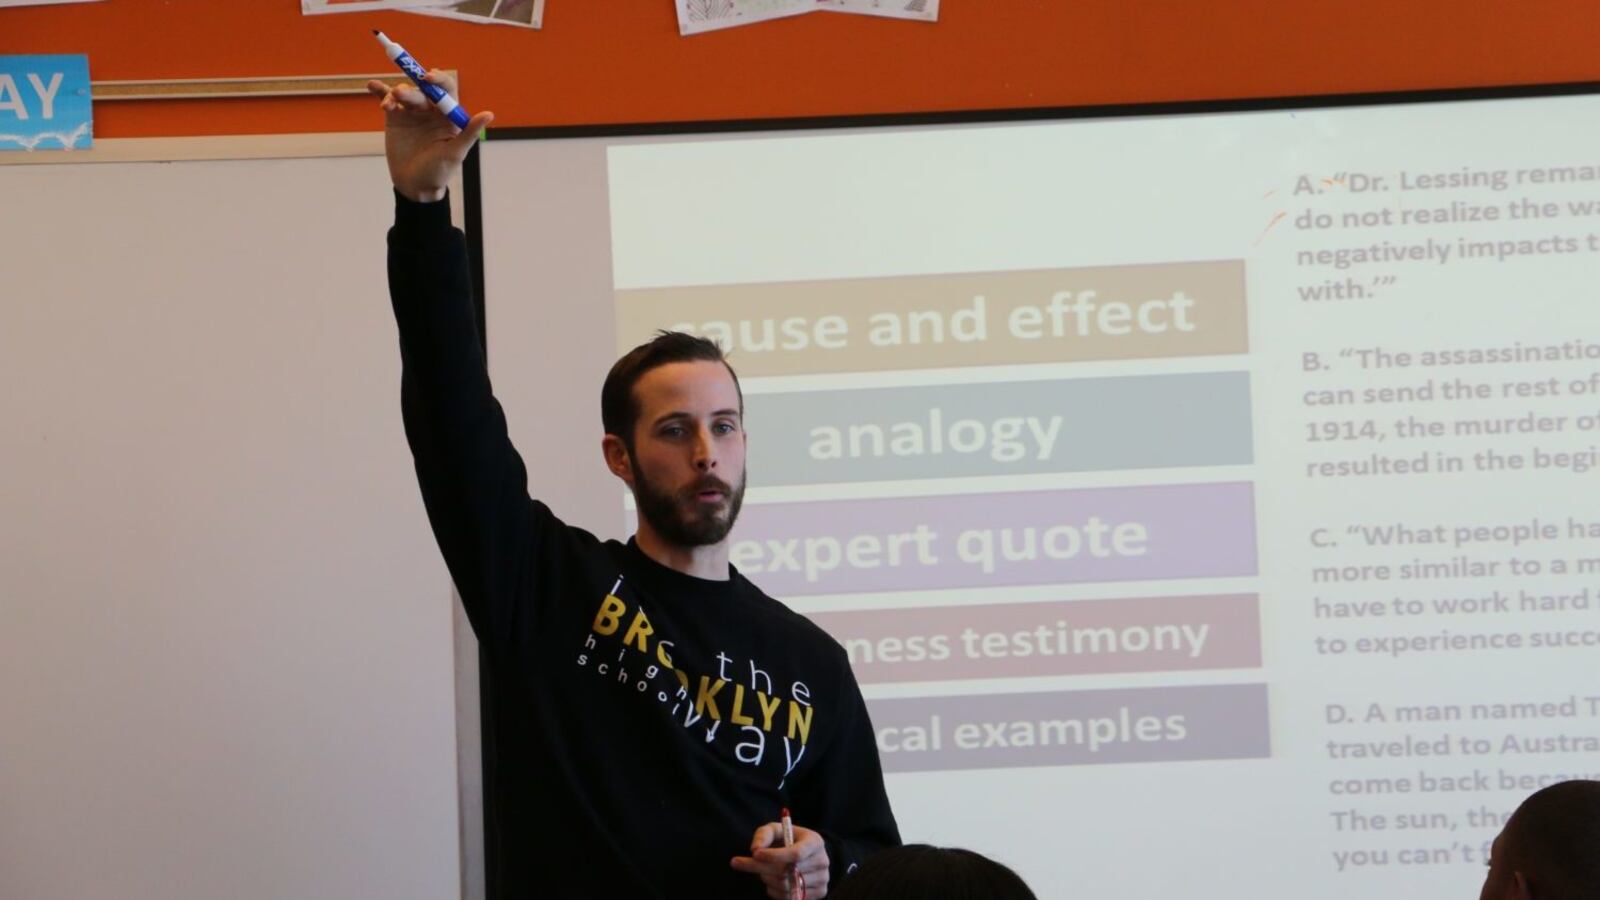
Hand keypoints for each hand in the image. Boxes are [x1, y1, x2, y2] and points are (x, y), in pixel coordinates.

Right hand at [366, 71, 493, 202]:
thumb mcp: (455, 153)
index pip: (446, 89)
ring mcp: (412, 113)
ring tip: (389, 105)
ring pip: (404, 93)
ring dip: (395, 94)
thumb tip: (489, 114)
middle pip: (422, 90)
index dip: (438, 80)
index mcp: (449, 115)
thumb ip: (469, 133)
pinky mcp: (395, 119)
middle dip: (412, 90)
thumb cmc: (439, 172)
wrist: (414, 186)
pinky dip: (380, 91)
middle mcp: (432, 111)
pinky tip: (372, 85)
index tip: (428, 78)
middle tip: (401, 95)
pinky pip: (387, 100)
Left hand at [731, 821, 829, 898]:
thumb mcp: (777, 830)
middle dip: (760, 867)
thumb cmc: (788, 840)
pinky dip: (774, 890)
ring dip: (766, 879)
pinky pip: (788, 897)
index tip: (755, 854)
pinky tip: (772, 880)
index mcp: (815, 842)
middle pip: (787, 871)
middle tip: (737, 862)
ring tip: (763, 870)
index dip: (774, 856)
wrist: (808, 856)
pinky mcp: (819, 894)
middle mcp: (822, 861)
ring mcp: (822, 880)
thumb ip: (764, 834)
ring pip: (785, 886)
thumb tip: (755, 849)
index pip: (796, 853)